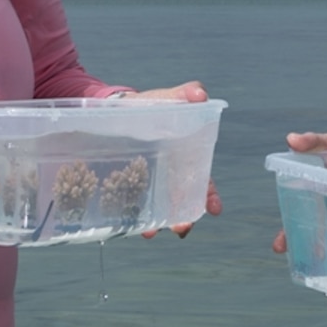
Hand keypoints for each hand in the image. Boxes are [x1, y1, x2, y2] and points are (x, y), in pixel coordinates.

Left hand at [112, 83, 221, 236]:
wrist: (112, 111)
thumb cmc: (146, 106)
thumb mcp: (164, 99)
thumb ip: (184, 94)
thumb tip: (201, 95)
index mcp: (184, 156)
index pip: (202, 179)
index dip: (209, 194)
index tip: (213, 208)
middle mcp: (169, 174)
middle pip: (182, 201)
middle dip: (185, 217)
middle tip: (182, 228)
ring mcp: (149, 182)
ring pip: (159, 208)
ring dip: (159, 223)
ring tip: (152, 232)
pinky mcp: (128, 185)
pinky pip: (134, 205)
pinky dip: (135, 217)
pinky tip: (131, 226)